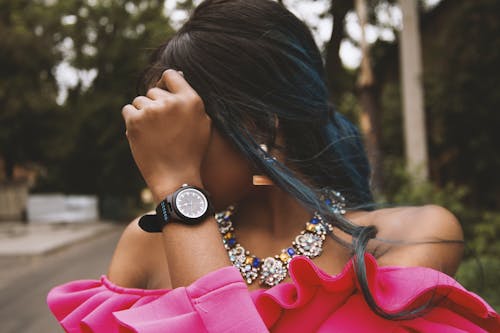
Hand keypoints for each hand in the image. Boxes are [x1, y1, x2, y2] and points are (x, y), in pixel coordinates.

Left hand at [122, 69, 210, 201]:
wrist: (176, 177)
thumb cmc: (191, 152)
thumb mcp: (203, 124)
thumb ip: (191, 101)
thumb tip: (179, 77)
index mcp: (191, 100)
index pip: (171, 76)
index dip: (165, 83)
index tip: (163, 93)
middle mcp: (172, 102)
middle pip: (153, 91)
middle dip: (155, 105)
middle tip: (162, 127)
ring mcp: (152, 111)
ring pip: (139, 102)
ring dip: (143, 114)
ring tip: (154, 134)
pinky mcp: (135, 121)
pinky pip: (128, 110)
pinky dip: (132, 121)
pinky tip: (143, 136)